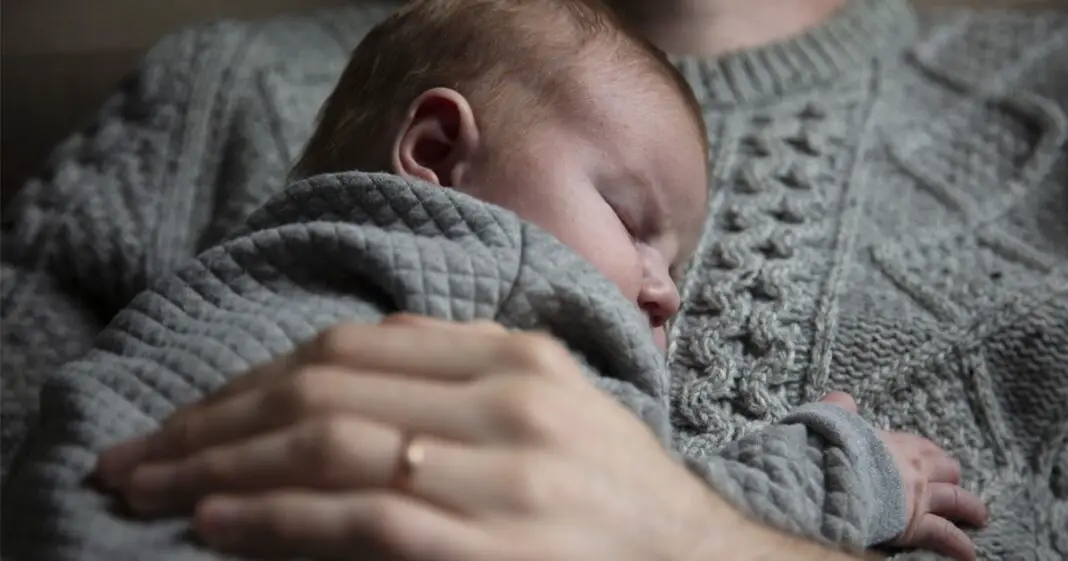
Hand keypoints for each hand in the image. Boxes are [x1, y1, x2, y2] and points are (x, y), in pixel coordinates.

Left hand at [95, 315, 743, 560]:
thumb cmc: (612, 496)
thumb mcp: (548, 406)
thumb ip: (456, 378)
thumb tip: (330, 382)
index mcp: (516, 357)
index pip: (355, 347)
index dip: (255, 376)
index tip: (193, 411)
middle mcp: (508, 401)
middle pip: (326, 386)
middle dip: (213, 420)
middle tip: (138, 453)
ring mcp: (504, 474)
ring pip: (330, 444)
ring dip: (221, 466)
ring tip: (152, 487)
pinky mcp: (491, 547)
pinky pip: (361, 519)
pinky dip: (277, 516)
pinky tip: (219, 523)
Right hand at [820, 392, 988, 560]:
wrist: (831, 477)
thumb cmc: (830, 450)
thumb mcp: (832, 420)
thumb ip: (840, 409)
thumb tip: (841, 399)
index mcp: (893, 444)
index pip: (920, 445)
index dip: (929, 453)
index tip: (933, 458)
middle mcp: (913, 469)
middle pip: (946, 470)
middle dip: (952, 477)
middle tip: (954, 483)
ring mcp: (918, 497)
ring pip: (955, 501)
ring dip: (970, 508)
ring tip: (979, 517)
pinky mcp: (915, 524)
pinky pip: (944, 535)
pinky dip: (959, 545)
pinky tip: (969, 553)